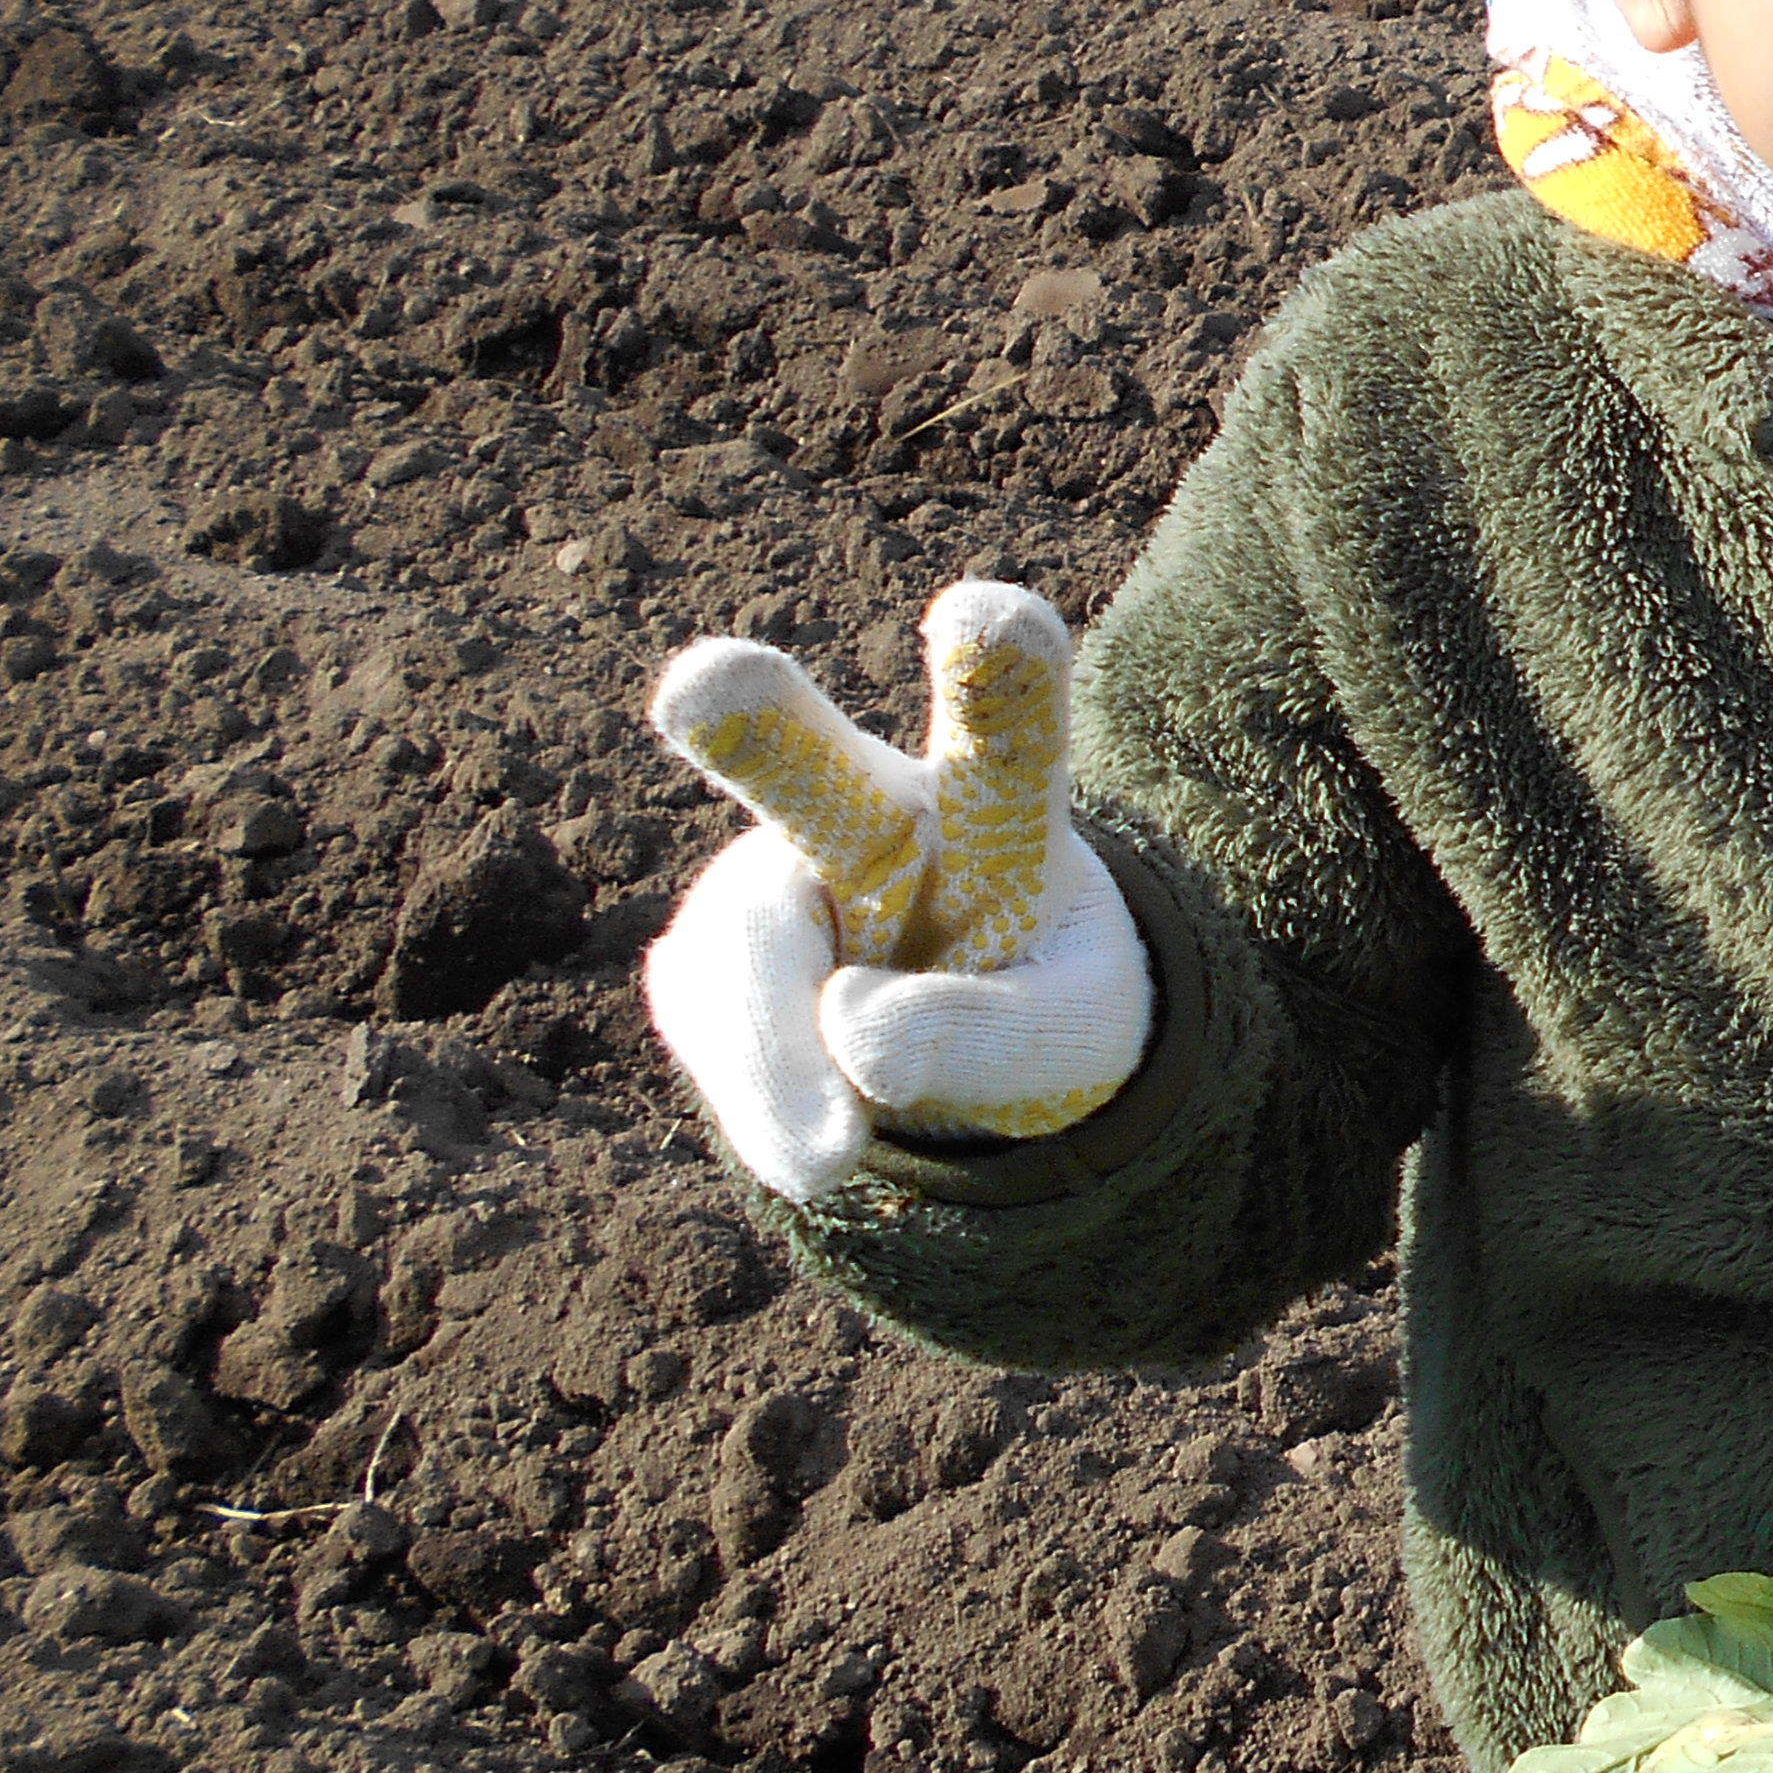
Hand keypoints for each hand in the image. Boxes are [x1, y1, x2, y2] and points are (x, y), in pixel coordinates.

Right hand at [639, 581, 1150, 1204]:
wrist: (959, 1043)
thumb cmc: (1038, 996)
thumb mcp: (1073, 1032)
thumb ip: (988, 1034)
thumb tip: (853, 1037)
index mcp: (992, 804)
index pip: (1006, 732)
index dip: (998, 672)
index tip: (981, 614)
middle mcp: (862, 810)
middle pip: (807, 766)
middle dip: (756, 725)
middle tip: (706, 685)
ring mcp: (765, 882)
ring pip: (743, 957)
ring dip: (773, 1063)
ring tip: (829, 1158)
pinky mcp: (699, 960)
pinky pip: (717, 1041)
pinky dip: (768, 1106)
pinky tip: (816, 1131)